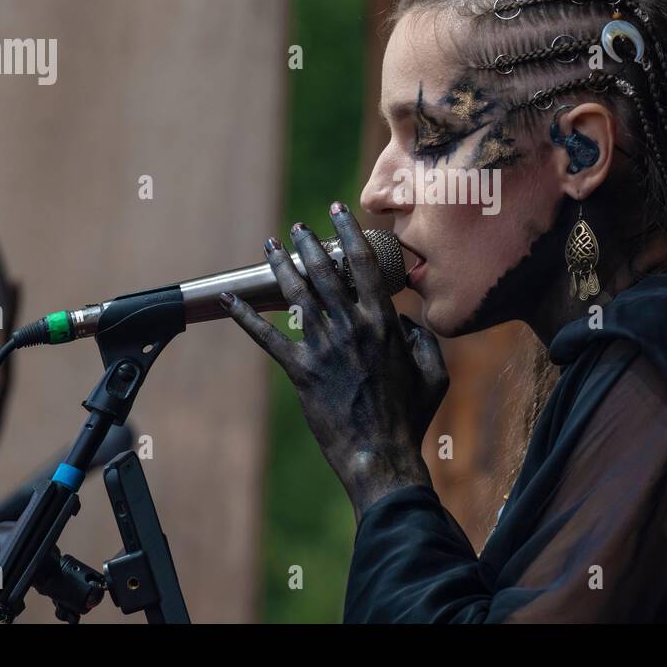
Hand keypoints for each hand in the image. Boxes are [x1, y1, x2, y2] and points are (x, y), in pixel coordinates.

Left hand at [219, 201, 448, 519]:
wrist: (380, 454)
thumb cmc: (410, 416)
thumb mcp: (435, 373)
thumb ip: (423, 339)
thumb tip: (407, 319)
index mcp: (383, 322)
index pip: (363, 264)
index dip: (349, 233)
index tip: (338, 212)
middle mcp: (351, 327)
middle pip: (324, 272)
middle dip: (309, 243)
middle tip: (297, 227)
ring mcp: (323, 348)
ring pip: (295, 295)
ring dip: (280, 266)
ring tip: (270, 245)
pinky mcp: (300, 371)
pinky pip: (267, 337)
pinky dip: (246, 316)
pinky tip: (230, 300)